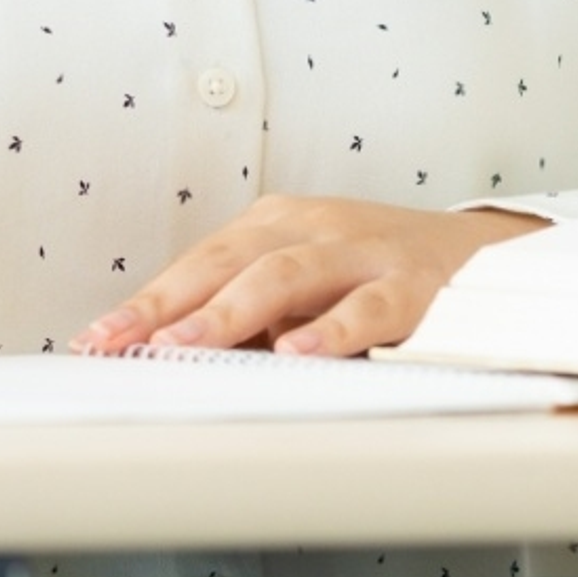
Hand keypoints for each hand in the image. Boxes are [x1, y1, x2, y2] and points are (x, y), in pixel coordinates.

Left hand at [75, 196, 547, 358]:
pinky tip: (298, 352)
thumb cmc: (373, 270)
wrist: (481, 254)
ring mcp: (362, 253)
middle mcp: (313, 229)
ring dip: (231, 311)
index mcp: (276, 224)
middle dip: (167, 304)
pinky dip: (330, 330)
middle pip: (226, 261)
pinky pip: (367, 308)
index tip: (97, 338)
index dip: (146, 301)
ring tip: (187, 343)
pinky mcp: (411, 286)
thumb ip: (246, 308)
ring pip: (286, 275)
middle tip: (120, 341)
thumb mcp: (303, 277)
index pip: (198, 262)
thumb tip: (165, 352)